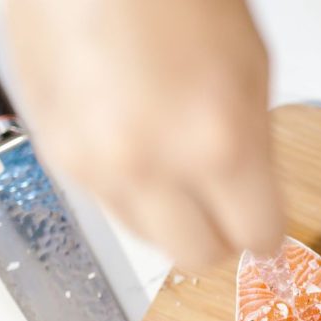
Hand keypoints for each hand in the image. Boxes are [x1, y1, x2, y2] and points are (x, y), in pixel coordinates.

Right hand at [0, 0, 281, 269]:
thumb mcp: (251, 65)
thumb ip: (255, 143)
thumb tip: (251, 191)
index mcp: (220, 143)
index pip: (256, 236)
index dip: (266, 233)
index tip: (265, 228)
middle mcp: (153, 166)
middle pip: (197, 256)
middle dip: (218, 238)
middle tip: (223, 211)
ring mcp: (95, 164)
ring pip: (146, 237)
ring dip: (170, 217)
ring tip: (175, 167)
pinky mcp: (53, 150)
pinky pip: (104, 202)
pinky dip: (126, 188)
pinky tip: (133, 141)